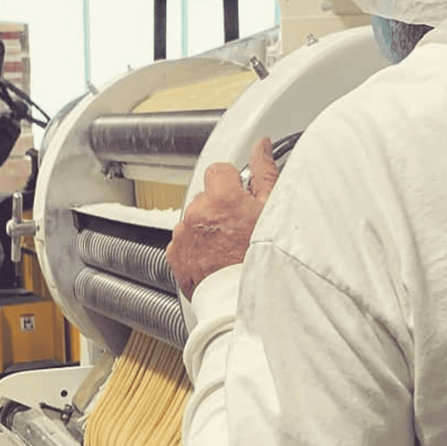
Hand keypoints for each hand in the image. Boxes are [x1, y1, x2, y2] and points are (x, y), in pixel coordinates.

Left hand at [167, 137, 279, 300]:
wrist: (239, 298)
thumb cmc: (259, 259)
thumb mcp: (271, 210)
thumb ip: (264, 173)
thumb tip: (261, 147)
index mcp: (220, 198)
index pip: (218, 170)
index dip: (231, 182)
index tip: (240, 196)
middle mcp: (197, 214)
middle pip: (206, 196)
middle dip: (219, 206)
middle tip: (238, 226)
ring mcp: (183, 235)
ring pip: (194, 219)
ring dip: (207, 227)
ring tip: (227, 246)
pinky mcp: (175, 255)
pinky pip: (184, 241)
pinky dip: (196, 246)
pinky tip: (214, 257)